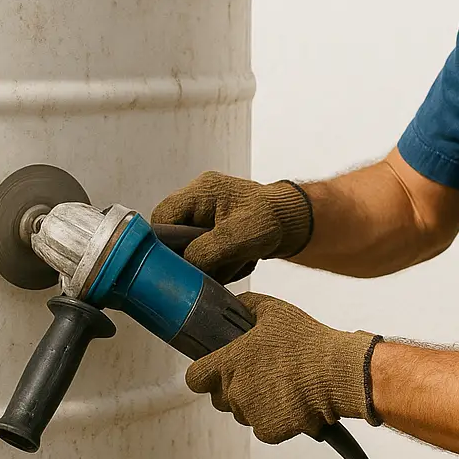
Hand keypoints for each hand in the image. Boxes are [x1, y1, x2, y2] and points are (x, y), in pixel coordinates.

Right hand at [151, 172, 313, 282]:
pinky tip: (234, 263)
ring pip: (186, 246)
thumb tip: (184, 266)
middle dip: (188, 255)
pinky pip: (202, 251)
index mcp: (200, 191)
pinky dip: (216, 263)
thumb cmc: (274, 219)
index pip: (161, 216)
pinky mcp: (214, 230)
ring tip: (231, 262)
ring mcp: (205, 216)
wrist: (296, 223)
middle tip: (207, 266)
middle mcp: (198, 200)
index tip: (173, 263)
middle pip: (171, 234)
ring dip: (205, 261)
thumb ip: (206, 250)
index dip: (162, 241)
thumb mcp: (239, 236)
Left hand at [185, 292, 382, 443]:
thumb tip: (234, 303)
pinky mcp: (269, 431)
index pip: (195, 378)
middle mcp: (234, 391)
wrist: (337, 373)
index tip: (212, 371)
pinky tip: (289, 401)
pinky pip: (262, 427)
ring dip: (252, 403)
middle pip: (219, 397)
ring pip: (241, 412)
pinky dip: (272, 419)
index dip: (203, 374)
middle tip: (256, 374)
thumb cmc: (307, 342)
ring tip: (278, 386)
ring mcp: (251, 413)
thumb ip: (246, 306)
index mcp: (229, 362)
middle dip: (232, 388)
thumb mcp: (273, 310)